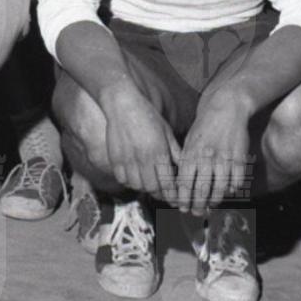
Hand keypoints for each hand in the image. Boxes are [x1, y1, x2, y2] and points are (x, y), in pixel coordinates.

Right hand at [97, 82, 180, 200]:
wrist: (122, 103)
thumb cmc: (147, 115)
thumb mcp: (166, 131)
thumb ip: (175, 152)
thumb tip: (185, 168)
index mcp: (158, 152)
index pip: (168, 184)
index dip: (173, 194)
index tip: (176, 197)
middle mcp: (142, 158)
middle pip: (153, 188)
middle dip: (161, 193)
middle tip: (165, 192)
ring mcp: (126, 159)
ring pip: (138, 186)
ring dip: (145, 187)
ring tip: (151, 182)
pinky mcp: (114, 159)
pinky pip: (123, 179)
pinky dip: (130, 181)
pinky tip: (136, 174)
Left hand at [173, 87, 255, 214]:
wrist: (226, 108)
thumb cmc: (204, 126)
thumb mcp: (189, 141)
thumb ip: (185, 161)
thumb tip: (180, 184)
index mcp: (191, 153)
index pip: (184, 184)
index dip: (183, 199)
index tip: (182, 207)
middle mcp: (207, 158)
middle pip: (201, 191)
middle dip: (198, 206)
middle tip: (196, 212)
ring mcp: (224, 159)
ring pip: (220, 190)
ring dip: (215, 201)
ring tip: (211, 206)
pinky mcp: (240, 159)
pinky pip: (237, 182)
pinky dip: (232, 190)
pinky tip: (228, 192)